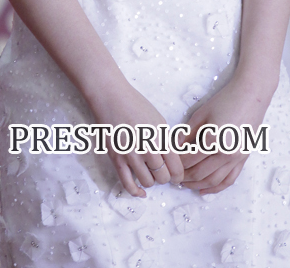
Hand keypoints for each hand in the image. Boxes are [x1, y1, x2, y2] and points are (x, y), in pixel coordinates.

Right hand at [89, 82, 184, 197]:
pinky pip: (128, 184)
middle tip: (162, 173)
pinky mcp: (117, 159)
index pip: (176, 167)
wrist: (111, 98)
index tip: (177, 177)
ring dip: (150, 181)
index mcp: (161, 137)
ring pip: (147, 182)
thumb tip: (173, 160)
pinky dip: (136, 192)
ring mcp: (131, 155)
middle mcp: (147, 148)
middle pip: (163, 177)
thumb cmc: (135, 105)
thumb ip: (166, 141)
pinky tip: (140, 192)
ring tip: (149, 173)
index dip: (178, 176)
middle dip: (164, 177)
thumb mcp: (158, 120)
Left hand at [180, 74, 276, 195]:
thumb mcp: (202, 112)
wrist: (252, 95)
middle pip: (199, 173)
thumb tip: (174, 147)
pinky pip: (229, 180)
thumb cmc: (226, 100)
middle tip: (172, 176)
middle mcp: (226, 153)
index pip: (189, 159)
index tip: (168, 163)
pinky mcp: (244, 159)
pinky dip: (216, 188)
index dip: (177, 163)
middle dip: (183, 177)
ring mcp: (236, 158)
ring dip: (196, 185)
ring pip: (213, 181)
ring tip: (184, 183)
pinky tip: (204, 190)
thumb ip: (187, 132)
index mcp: (213, 139)